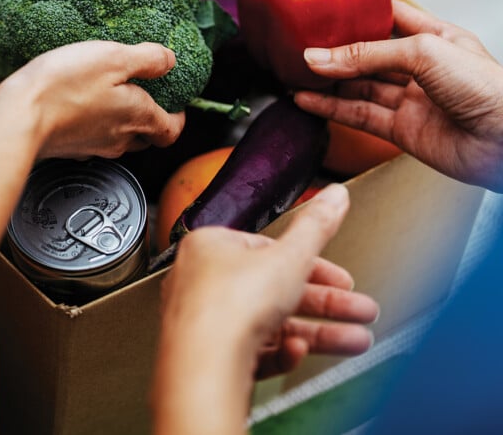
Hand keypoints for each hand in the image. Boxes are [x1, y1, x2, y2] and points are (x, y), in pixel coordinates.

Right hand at [0, 40, 184, 158]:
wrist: (19, 117)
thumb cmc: (64, 86)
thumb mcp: (113, 57)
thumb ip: (147, 59)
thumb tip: (170, 60)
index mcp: (138, 117)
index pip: (173, 131)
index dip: (178, 117)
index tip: (175, 102)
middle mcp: (119, 139)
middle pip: (147, 138)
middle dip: (151, 120)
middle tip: (143, 95)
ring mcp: (93, 147)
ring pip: (118, 139)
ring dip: (120, 122)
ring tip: (108, 95)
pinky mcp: (69, 148)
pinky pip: (90, 138)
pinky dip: (92, 124)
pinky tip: (78, 104)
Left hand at [153, 184, 377, 432]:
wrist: (204, 365)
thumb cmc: (229, 305)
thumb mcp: (289, 257)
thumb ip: (316, 227)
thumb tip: (333, 196)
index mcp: (211, 247)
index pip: (268, 250)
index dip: (312, 264)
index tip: (343, 279)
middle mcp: (202, 282)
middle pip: (275, 290)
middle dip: (326, 304)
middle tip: (360, 311)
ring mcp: (205, 323)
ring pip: (269, 325)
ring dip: (317, 333)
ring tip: (354, 341)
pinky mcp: (211, 358)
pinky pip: (253, 352)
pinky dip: (281, 353)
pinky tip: (297, 353)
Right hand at [295, 0, 502, 192]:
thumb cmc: (487, 88)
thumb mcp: (423, 52)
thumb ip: (367, 55)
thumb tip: (317, 58)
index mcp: (436, 37)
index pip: (390, 16)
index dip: (360, 10)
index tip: (324, 5)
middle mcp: (422, 67)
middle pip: (368, 53)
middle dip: (335, 49)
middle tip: (298, 45)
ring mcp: (411, 100)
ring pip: (359, 85)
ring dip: (327, 81)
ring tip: (294, 74)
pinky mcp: (402, 130)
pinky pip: (359, 115)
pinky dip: (330, 108)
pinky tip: (306, 101)